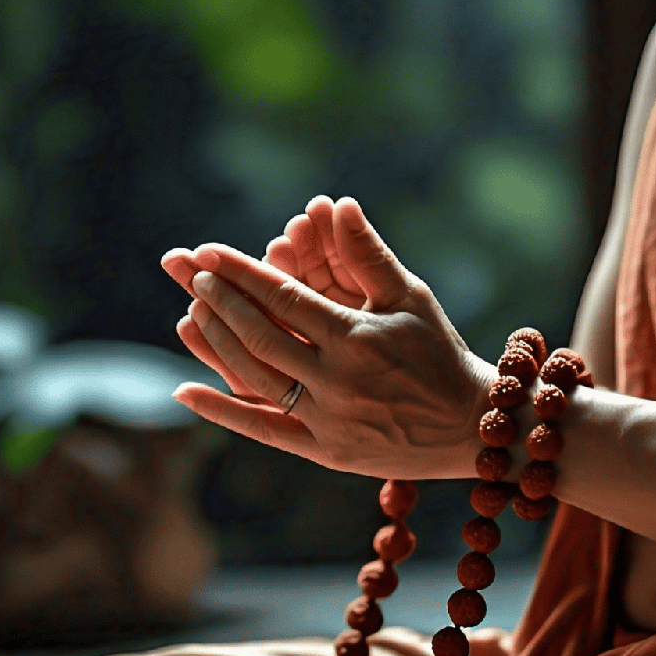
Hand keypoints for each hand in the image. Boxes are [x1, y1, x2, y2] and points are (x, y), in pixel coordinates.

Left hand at [167, 200, 494, 479]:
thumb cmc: (440, 353)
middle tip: (195, 276)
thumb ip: (369, 254)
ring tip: (192, 314)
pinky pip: (263, 429)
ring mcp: (329, 420)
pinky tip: (185, 389)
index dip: (241, 271)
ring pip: (255, 377)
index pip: (284, 296)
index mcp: (358, 337)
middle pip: (261, 335)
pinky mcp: (325, 452)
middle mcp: (338, 380)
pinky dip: (221, 411)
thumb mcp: (410, 297)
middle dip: (222, 301)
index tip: (208, 252)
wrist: (470, 424)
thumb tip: (341, 204)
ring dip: (216, 344)